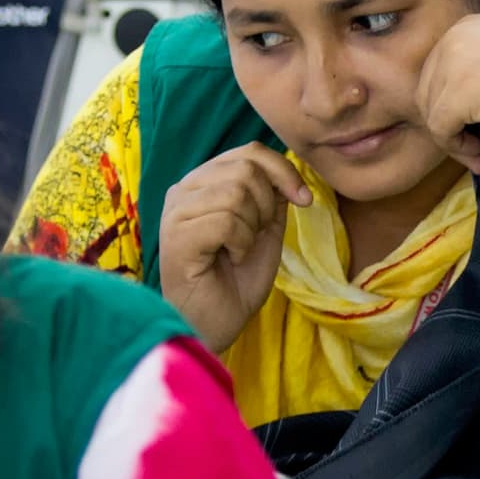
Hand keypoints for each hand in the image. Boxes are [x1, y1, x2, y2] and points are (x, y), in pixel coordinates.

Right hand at [154, 141, 304, 351]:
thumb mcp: (264, 232)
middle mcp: (183, 190)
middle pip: (245, 168)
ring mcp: (176, 211)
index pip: (248, 153)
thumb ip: (272, 198)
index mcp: (203, 184)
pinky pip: (226, 221)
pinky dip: (240, 244)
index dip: (283, 171)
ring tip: (238, 251)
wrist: (215, 325)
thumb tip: (288, 169)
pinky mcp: (175, 236)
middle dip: (267, 205)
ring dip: (252, 228)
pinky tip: (229, 260)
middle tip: (257, 236)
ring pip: (235, 193)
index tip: (303, 200)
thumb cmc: (235, 283)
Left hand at [411, 12, 479, 172]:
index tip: (478, 126)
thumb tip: (459, 102)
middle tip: (478, 146)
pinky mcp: (457, 91)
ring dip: (454, 139)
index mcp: (469, 25)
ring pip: (431, 113)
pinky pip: (439, 130)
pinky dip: (458, 149)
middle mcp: (456, 36)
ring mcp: (454, 61)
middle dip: (449, 123)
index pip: (438, 72)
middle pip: (427, 91)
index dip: (453, 105)